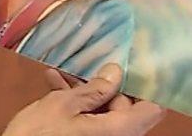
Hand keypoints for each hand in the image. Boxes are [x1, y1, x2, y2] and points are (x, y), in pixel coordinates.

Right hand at [2, 63, 165, 135]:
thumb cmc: (40, 135)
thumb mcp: (64, 105)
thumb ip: (94, 89)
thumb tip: (116, 72)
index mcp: (120, 131)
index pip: (152, 108)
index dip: (145, 84)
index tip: (133, 63)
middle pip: (125, 108)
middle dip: (104, 85)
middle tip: (85, 64)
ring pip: (104, 113)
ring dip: (85, 93)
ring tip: (60, 74)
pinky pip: (91, 122)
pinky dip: (76, 106)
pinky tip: (54, 87)